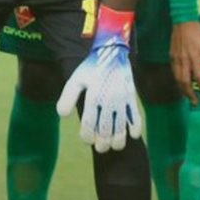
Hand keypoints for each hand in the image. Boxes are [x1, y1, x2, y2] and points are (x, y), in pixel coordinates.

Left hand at [58, 5, 140, 151]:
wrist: (112, 51)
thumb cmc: (91, 68)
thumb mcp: (76, 79)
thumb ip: (67, 97)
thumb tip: (63, 116)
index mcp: (93, 96)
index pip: (89, 124)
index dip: (86, 136)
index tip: (87, 138)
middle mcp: (109, 99)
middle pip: (106, 130)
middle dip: (102, 143)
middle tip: (100, 147)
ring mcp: (122, 100)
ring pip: (122, 128)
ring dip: (118, 141)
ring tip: (113, 145)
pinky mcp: (132, 98)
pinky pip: (136, 117)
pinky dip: (135, 129)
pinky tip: (132, 135)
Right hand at [171, 21, 199, 105]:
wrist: (183, 22)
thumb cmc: (198, 32)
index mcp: (194, 57)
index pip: (198, 77)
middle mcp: (183, 61)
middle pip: (185, 82)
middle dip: (190, 94)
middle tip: (195, 102)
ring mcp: (176, 59)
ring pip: (177, 79)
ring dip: (182, 90)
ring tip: (188, 97)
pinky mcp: (171, 57)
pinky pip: (174, 73)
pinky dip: (177, 81)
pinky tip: (181, 85)